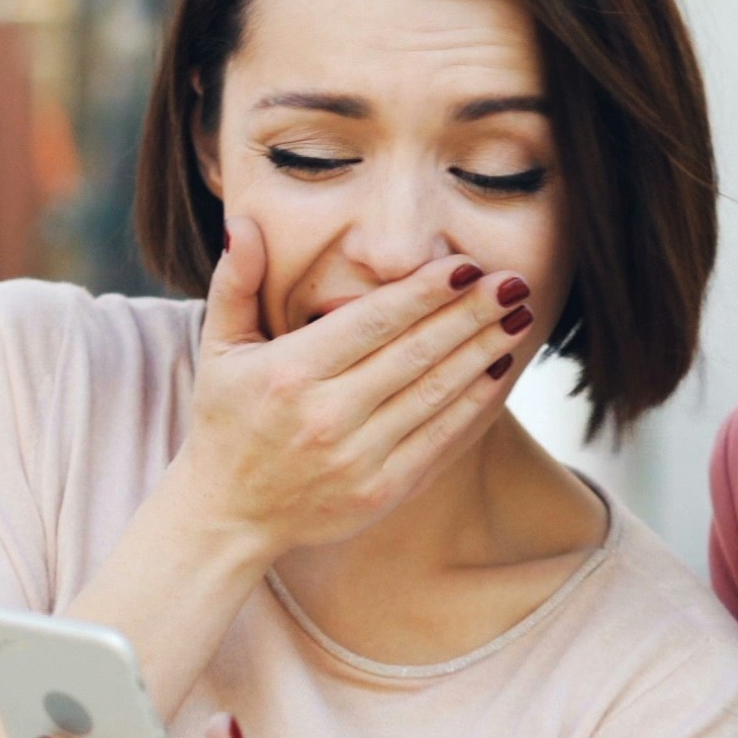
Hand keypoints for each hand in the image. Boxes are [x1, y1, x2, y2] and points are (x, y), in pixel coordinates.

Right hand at [168, 211, 534, 556]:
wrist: (229, 515)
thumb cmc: (227, 422)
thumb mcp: (218, 349)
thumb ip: (235, 283)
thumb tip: (241, 222)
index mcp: (291, 373)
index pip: (373, 321)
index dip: (426, 292)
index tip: (467, 264)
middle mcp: (327, 416)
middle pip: (415, 354)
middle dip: (471, 314)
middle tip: (514, 282)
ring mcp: (357, 459)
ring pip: (435, 394)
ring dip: (483, 352)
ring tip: (519, 317)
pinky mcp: (381, 492)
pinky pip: (440, 440)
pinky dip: (475, 405)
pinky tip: (500, 371)